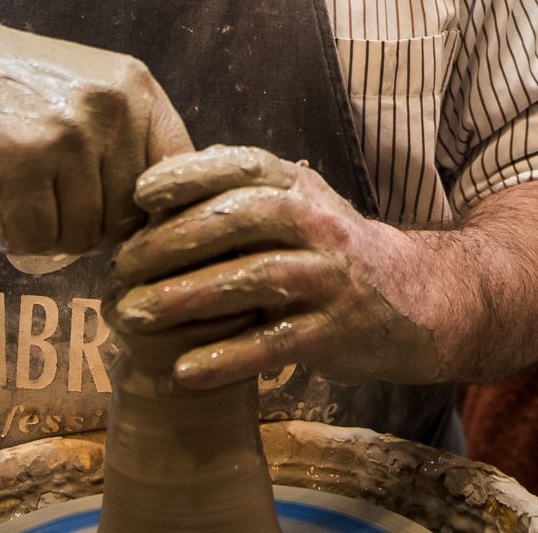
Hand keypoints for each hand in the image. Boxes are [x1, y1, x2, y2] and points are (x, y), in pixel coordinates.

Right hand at [0, 11, 191, 257]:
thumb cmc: (4, 92)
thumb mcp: (83, 93)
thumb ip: (127, 141)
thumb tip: (173, 220)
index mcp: (135, 87)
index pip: (180, 174)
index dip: (153, 214)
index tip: (122, 226)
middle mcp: (111, 106)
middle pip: (127, 217)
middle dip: (87, 225)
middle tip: (46, 200)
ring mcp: (68, 133)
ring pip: (84, 235)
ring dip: (49, 233)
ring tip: (19, 194)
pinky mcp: (22, 162)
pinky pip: (39, 241)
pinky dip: (15, 238)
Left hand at [109, 146, 445, 390]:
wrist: (416, 300)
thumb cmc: (330, 252)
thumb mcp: (296, 208)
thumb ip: (237, 202)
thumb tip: (144, 210)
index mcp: (299, 185)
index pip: (241, 167)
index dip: (188, 176)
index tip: (140, 195)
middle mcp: (317, 222)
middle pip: (237, 220)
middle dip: (171, 242)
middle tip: (121, 267)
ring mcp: (330, 276)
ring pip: (251, 280)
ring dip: (185, 298)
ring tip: (133, 316)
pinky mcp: (336, 331)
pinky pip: (273, 343)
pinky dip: (225, 359)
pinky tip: (182, 372)